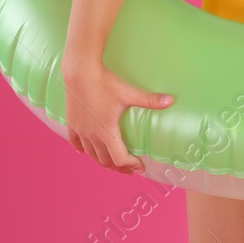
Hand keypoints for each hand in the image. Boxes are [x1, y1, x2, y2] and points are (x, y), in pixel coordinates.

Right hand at [61, 60, 172, 174]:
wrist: (80, 73)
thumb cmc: (104, 83)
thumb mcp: (129, 93)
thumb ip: (149, 100)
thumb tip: (170, 100)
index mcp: (107, 132)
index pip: (119, 158)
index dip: (131, 165)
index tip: (140, 166)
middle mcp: (92, 135)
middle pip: (105, 160)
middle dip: (119, 167)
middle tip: (129, 169)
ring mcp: (80, 131)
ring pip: (90, 154)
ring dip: (102, 161)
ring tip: (111, 163)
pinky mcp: (72, 123)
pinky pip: (75, 143)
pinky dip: (82, 150)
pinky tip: (84, 152)